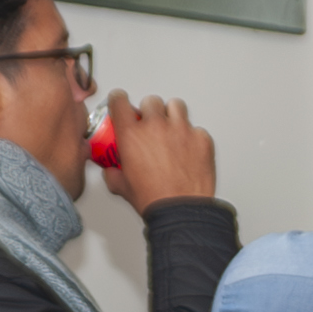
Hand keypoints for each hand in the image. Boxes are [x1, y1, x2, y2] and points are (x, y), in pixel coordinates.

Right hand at [100, 91, 216, 207]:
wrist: (181, 211)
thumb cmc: (154, 200)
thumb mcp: (123, 187)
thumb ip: (113, 173)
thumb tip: (111, 171)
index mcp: (131, 134)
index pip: (120, 101)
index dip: (119, 100)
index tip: (121, 102)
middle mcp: (156, 126)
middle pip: (151, 101)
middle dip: (149, 111)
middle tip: (151, 125)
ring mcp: (181, 130)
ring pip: (176, 106)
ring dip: (172, 115)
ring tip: (172, 129)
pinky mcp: (201, 138)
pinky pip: (196, 129)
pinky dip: (192, 137)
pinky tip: (189, 150)